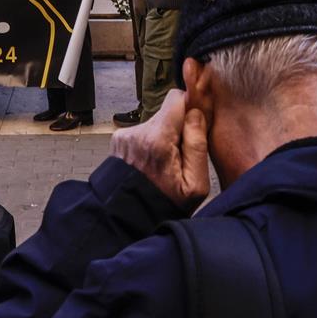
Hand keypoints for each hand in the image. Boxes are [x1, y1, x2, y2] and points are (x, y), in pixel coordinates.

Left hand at [110, 90, 210, 210]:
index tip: (195, 123)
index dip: (189, 107)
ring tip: (163, 166)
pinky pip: (142, 133)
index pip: (176, 98)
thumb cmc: (164, 204)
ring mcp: (125, 136)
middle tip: (179, 157)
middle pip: (167, 113)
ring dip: (162, 139)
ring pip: (155, 124)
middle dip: (177, 129)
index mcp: (158, 140)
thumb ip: (198, 145)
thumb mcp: (195, 185)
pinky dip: (149, 145)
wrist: (126, 219)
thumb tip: (195, 114)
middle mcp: (138, 132)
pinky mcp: (118, 140)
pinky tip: (150, 166)